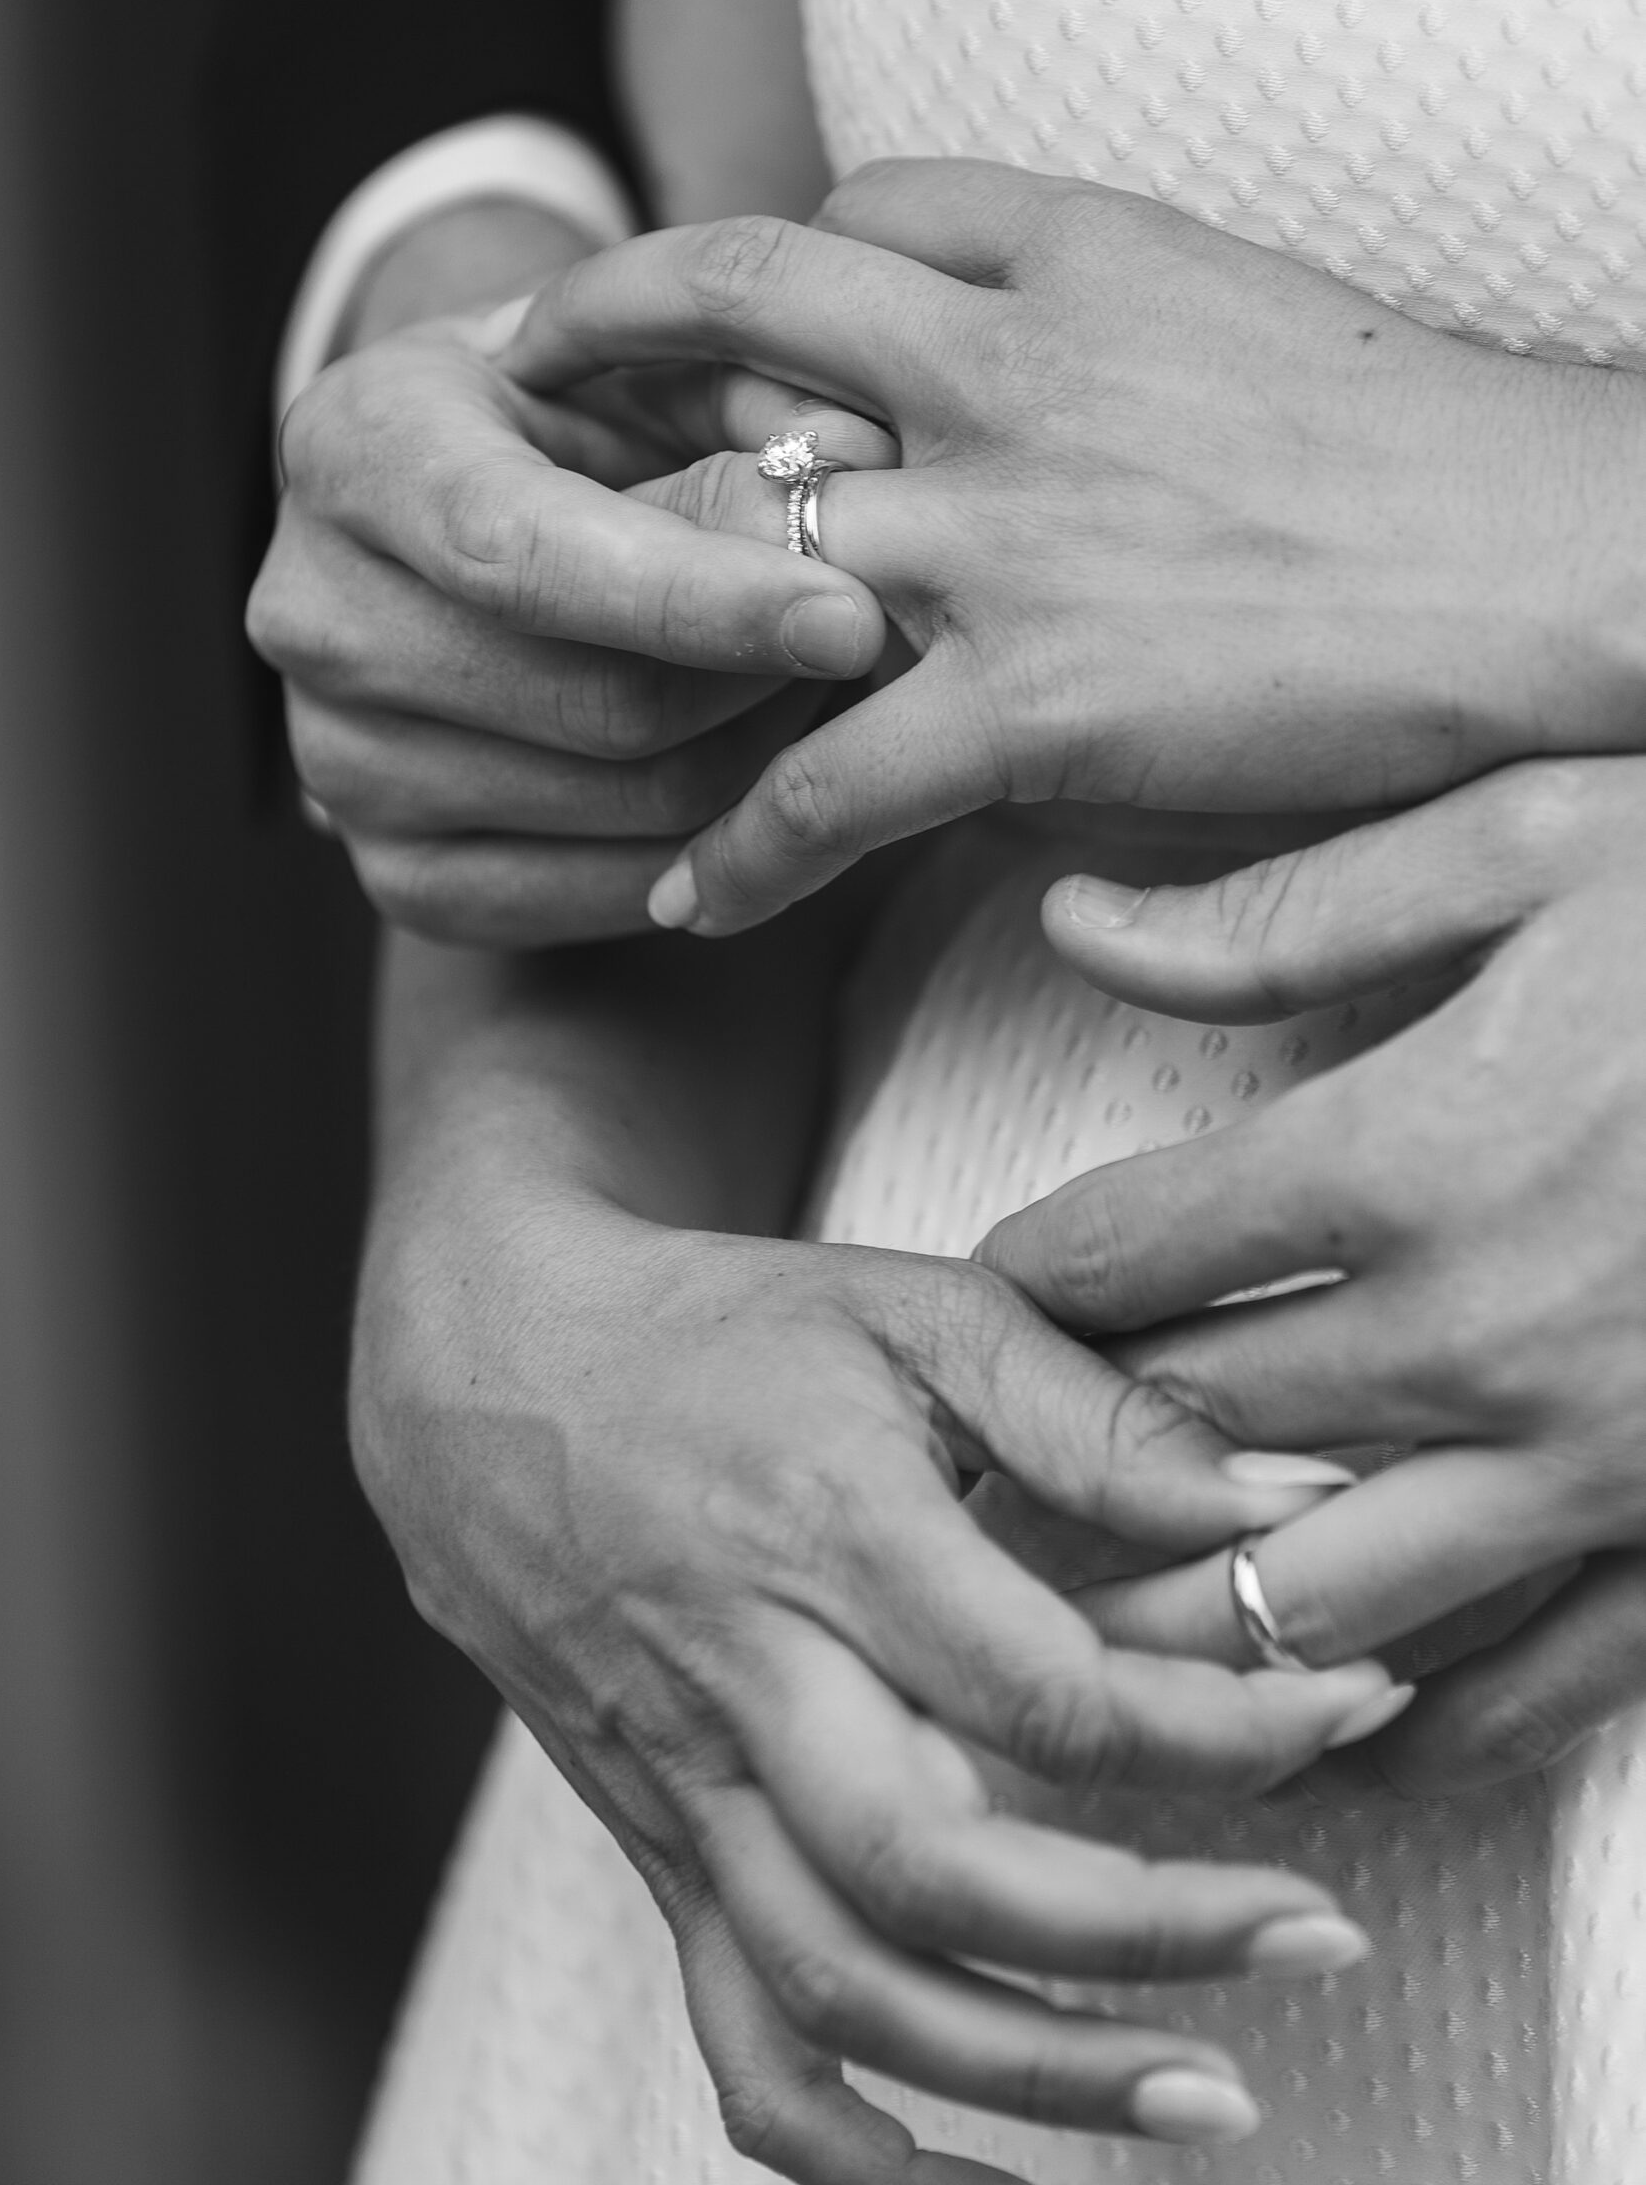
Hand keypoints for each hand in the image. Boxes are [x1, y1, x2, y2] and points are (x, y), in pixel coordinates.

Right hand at [249, 311, 889, 944]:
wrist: (458, 522)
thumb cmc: (577, 420)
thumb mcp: (649, 358)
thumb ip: (752, 396)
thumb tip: (860, 458)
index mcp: (353, 449)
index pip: (526, 554)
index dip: (700, 596)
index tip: (854, 613)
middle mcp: (312, 614)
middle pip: (597, 706)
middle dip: (764, 682)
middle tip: (876, 640)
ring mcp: (339, 764)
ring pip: (630, 808)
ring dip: (766, 759)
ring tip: (822, 684)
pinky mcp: (398, 878)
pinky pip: (613, 896)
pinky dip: (721, 844)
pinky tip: (768, 768)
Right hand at [354, 1153, 1407, 2178]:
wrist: (494, 1374)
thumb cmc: (723, 1330)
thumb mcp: (915, 1308)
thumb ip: (1094, 1407)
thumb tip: (1282, 1492)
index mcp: (829, 1535)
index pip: (1043, 1688)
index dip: (1215, 1727)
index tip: (1341, 1708)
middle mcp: (749, 1682)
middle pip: (939, 1869)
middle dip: (1150, 1933)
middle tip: (1318, 1935)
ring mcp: (689, 1786)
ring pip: (842, 1989)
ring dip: (1032, 2074)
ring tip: (1205, 2100)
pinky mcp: (658, 1848)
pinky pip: (738, 2042)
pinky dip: (852, 2154)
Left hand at [505, 159, 1645, 933]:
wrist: (1563, 564)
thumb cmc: (1428, 456)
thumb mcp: (1249, 311)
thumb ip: (1095, 318)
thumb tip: (985, 372)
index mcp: (1077, 256)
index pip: (849, 216)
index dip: (750, 270)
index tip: (685, 324)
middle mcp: (1011, 367)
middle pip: (733, 315)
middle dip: (604, 356)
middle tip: (513, 416)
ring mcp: (1009, 533)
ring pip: (735, 540)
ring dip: (615, 609)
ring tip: (533, 669)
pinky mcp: (1039, 700)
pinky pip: (823, 778)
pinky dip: (737, 846)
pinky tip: (689, 894)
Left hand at [979, 756, 1645, 1796]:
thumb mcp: (1527, 843)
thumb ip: (1288, 912)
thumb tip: (1075, 922)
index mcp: (1414, 1150)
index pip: (1132, 1254)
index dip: (1028, 1280)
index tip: (991, 1292)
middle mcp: (1482, 1332)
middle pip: (1192, 1437)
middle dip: (1071, 1455)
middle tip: (993, 1468)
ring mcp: (1598, 1460)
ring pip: (1317, 1600)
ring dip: (1195, 1615)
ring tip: (1103, 1616)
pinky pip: (1533, 1691)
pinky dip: (1420, 1729)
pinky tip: (1342, 1732)